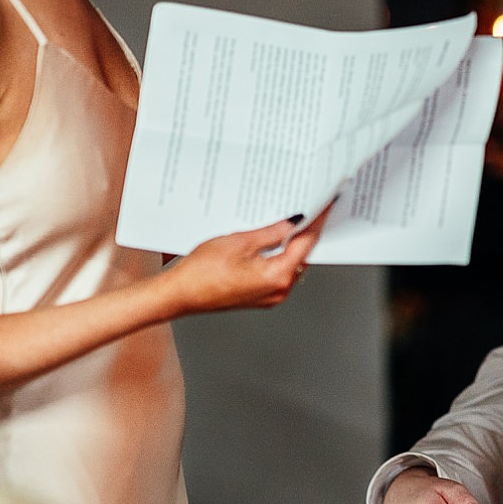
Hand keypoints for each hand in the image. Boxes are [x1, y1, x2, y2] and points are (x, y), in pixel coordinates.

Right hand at [159, 208, 328, 316]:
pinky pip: (276, 272)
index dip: (316, 221)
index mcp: (279, 276)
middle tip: (306, 209)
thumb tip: (292, 223)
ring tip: (285, 222)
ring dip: (288, 245)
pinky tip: (269, 242)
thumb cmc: (202, 273)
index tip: (323, 207)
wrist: (179, 294)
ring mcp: (270, 296)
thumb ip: (272, 232)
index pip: (307, 243)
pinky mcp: (259, 297)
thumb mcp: (240, 242)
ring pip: (289, 264)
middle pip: (301, 255)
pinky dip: (276, 256)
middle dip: (303, 232)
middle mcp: (279, 290)